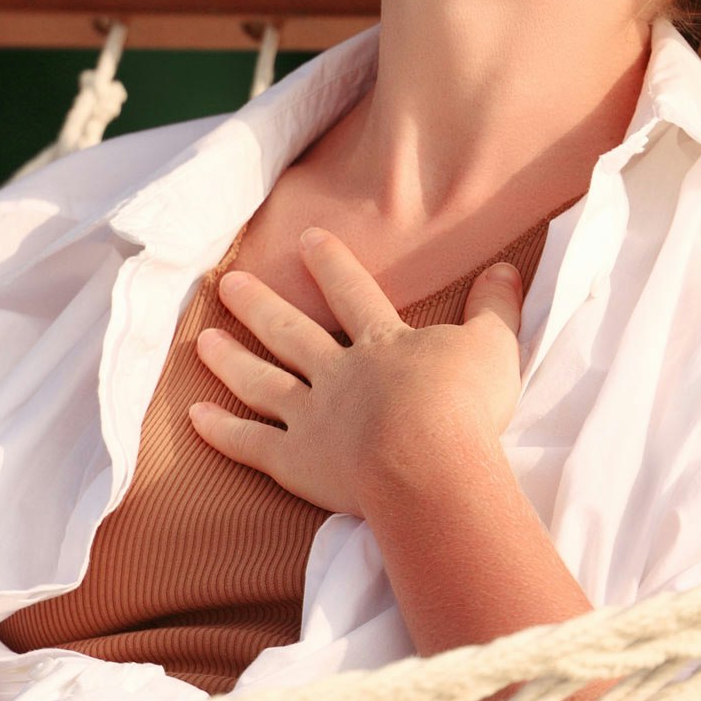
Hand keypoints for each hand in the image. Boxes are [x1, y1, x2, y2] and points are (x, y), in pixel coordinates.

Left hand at [187, 225, 525, 518]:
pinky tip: (194, 417)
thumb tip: (505, 267)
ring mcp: (311, 416)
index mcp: (381, 344)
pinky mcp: (296, 461)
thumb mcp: (493, 347)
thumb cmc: (464, 406)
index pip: (352, 293)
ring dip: (230, 360)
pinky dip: (222, 431)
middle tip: (227, 282)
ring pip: (261, 381)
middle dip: (259, 305)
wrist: (427, 462)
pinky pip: (251, 444)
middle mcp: (337, 373)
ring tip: (204, 341)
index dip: (330, 264)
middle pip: (290, 332)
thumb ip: (494, 308)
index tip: (306, 238)